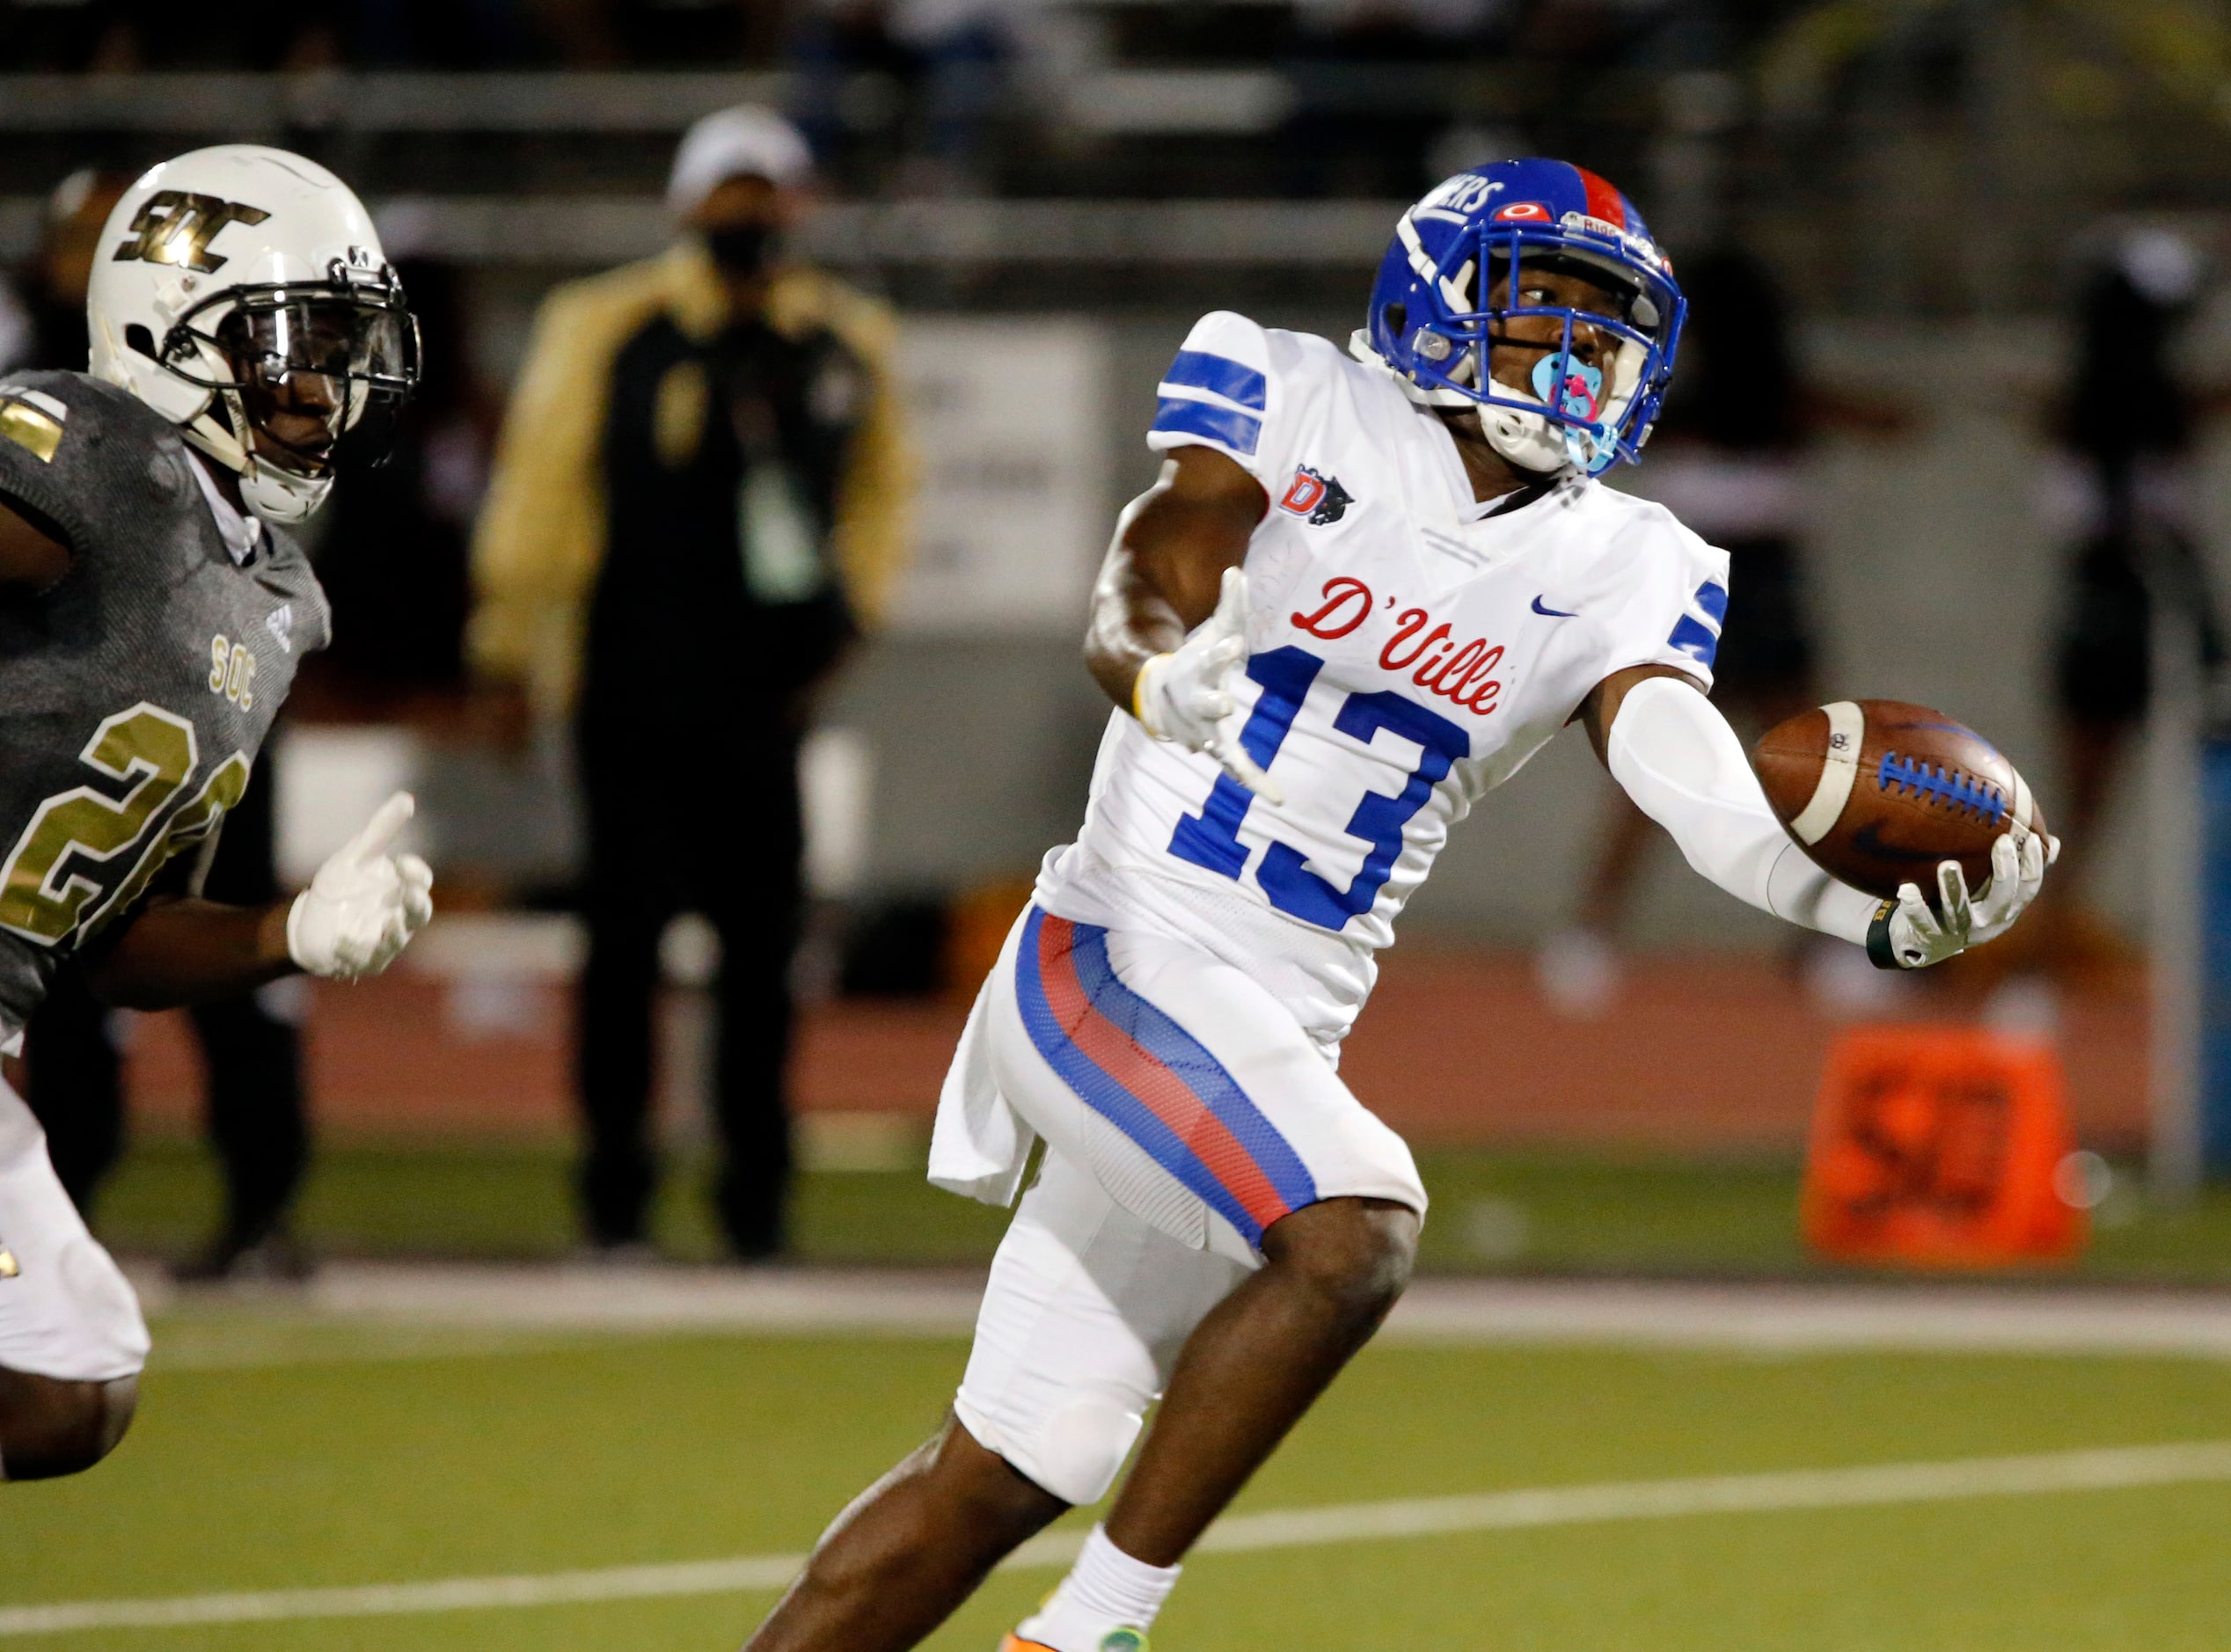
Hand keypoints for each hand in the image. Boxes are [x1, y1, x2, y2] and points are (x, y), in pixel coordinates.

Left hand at [287, 792, 434, 980]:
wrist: (307, 924)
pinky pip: (363, 958)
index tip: (401, 862)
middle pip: (419, 913)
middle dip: (416, 905)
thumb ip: (382, 829)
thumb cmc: (339, 888)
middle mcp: (399, 917)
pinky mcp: (363, 961)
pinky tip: (339, 938)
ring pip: (397, 940)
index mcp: (402, 890)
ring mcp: (383, 941)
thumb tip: (407, 797)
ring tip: (389, 923)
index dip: (415, 873)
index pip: (420, 881)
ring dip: (395, 932)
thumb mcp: (356, 855)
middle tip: (409, 893)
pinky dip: (352, 949)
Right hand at [1131, 566, 1283, 803]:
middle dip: (1211, 705)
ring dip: (1227, 754)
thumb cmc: (1195, 657)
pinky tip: (1277, 797)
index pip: (1208, 659)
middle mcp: (1194, 701)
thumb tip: (1236, 570)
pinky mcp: (1214, 746)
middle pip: (1203, 704)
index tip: (1235, 644)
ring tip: (1252, 778)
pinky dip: (1253, 780)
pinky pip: (1234, 765)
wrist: (1161, 696)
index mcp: (1195, 668)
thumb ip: (1229, 604)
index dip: (1221, 653)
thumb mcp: (1215, 628)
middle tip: (1225, 705)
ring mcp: (1202, 727)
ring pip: (1214, 743)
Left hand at [1871, 829, 2053, 968]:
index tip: (2030, 838)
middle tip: (2001, 841)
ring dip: (1954, 889)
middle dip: (2005, 869)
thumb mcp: (1993, 891)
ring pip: (1959, 912)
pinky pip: (1922, 922)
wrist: (1925, 943)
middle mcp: (1988, 923)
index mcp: (2006, 910)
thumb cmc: (1965, 907)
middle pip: (2002, 897)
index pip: (2028, 889)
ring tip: (1947, 865)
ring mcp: (1959, 932)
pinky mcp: (1930, 936)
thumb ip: (2019, 870)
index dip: (2034, 865)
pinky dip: (1914, 906)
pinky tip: (1906, 889)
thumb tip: (2052, 841)